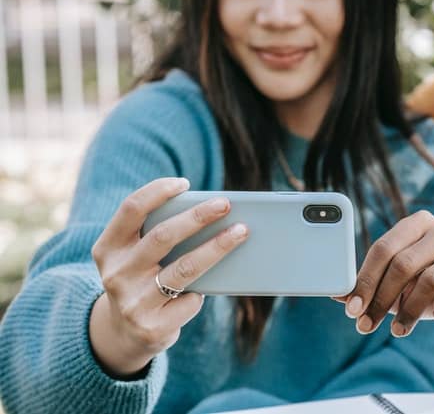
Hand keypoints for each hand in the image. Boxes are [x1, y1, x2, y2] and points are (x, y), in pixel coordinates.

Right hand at [89, 178, 248, 376]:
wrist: (124, 334)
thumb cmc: (142, 280)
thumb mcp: (136, 257)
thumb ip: (158, 236)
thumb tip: (212, 214)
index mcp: (108, 248)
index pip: (131, 209)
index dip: (158, 191)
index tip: (185, 183)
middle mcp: (116, 274)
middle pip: (163, 236)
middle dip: (198, 217)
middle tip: (225, 204)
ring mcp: (133, 303)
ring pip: (185, 269)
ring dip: (217, 247)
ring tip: (240, 232)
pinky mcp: (152, 327)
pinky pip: (190, 301)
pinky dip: (204, 291)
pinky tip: (213, 285)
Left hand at [340, 210, 433, 336]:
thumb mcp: (403, 282)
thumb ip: (373, 284)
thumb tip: (339, 295)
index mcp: (420, 223)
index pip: (384, 247)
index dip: (365, 279)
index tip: (352, 308)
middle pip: (404, 263)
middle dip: (381, 299)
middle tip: (367, 325)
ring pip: (430, 280)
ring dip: (409, 311)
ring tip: (399, 329)